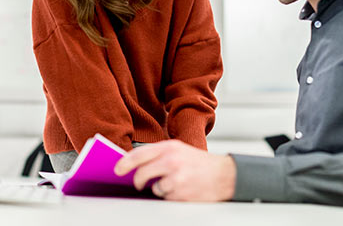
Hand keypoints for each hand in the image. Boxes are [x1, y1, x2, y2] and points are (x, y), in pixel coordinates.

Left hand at [114, 140, 235, 201]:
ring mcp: (176, 176)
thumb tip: (135, 165)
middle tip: (137, 184)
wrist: (225, 175)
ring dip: (158, 189)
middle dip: (137, 181)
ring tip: (172, 183)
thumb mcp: (179, 150)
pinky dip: (169, 195)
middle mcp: (171, 160)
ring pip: (153, 187)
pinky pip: (165, 196)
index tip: (117, 169)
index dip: (124, 163)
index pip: (139, 154)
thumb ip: (159, 155)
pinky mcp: (181, 191)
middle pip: (141, 173)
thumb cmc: (200, 163)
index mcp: (169, 147)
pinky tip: (180, 189)